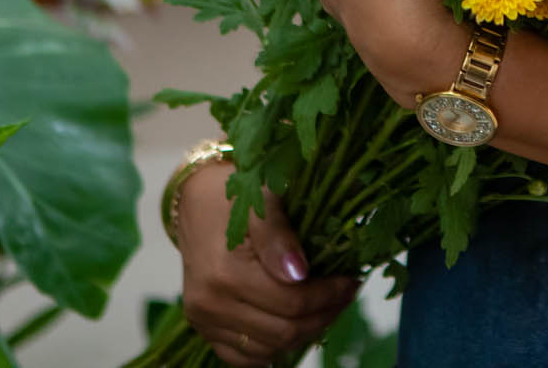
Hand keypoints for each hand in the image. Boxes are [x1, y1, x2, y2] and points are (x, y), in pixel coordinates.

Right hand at [178, 163, 358, 365]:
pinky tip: (296, 323)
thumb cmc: (235, 196)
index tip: (351, 281)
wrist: (197, 203)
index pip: (291, 302)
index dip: (328, 296)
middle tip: (345, 295)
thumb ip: (279, 237)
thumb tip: (300, 274)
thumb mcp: (262, 202)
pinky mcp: (204, 330)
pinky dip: (274, 348)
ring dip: (304, 333)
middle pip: (283, 331)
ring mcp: (205, 321)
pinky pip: (244, 358)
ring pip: (269, 349)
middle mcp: (210, 304)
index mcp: (225, 273)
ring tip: (326, 306)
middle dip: (323, 316)